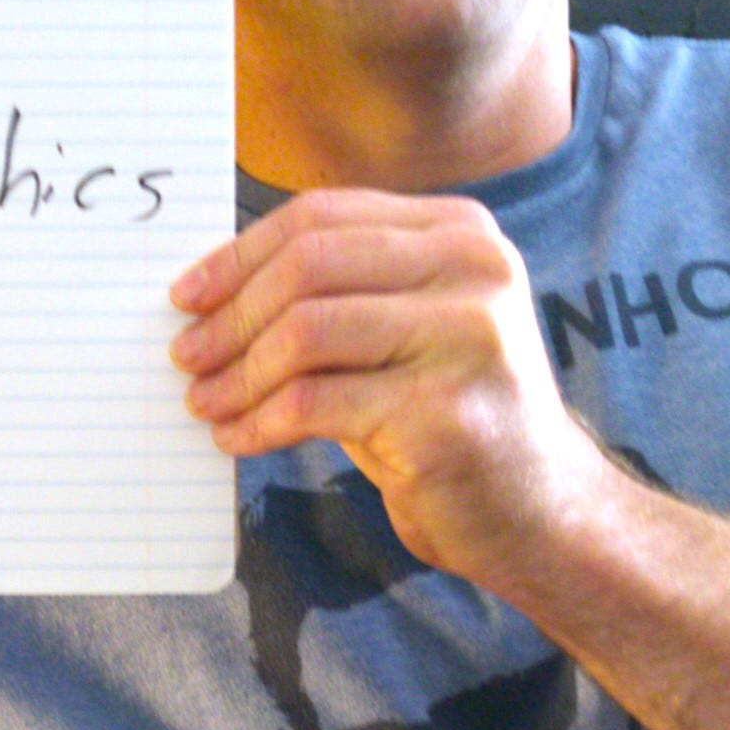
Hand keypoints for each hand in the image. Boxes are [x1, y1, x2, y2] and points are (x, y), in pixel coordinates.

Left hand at [168, 188, 614, 584]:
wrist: (541, 512)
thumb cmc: (450, 415)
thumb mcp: (406, 329)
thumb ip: (338, 291)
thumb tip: (213, 290)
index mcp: (460, 231)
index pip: (322, 217)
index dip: (241, 254)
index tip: (188, 295)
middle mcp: (474, 269)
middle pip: (308, 266)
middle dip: (231, 315)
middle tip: (188, 355)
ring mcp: (466, 337)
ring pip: (305, 332)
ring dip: (238, 372)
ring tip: (206, 402)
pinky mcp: (444, 411)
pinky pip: (314, 403)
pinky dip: (260, 420)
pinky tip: (239, 437)